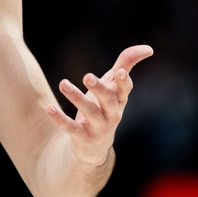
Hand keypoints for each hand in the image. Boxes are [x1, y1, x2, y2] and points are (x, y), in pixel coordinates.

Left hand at [46, 44, 153, 164]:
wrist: (94, 147)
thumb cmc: (104, 108)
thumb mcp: (113, 87)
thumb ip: (125, 65)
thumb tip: (147, 49)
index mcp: (119, 100)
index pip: (125, 89)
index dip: (123, 81)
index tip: (120, 71)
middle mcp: (112, 114)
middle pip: (108, 100)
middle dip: (99, 88)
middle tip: (87, 76)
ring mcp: (98, 127)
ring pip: (89, 112)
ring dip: (76, 97)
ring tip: (63, 83)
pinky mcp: (83, 137)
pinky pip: (71, 128)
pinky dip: (60, 118)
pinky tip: (49, 108)